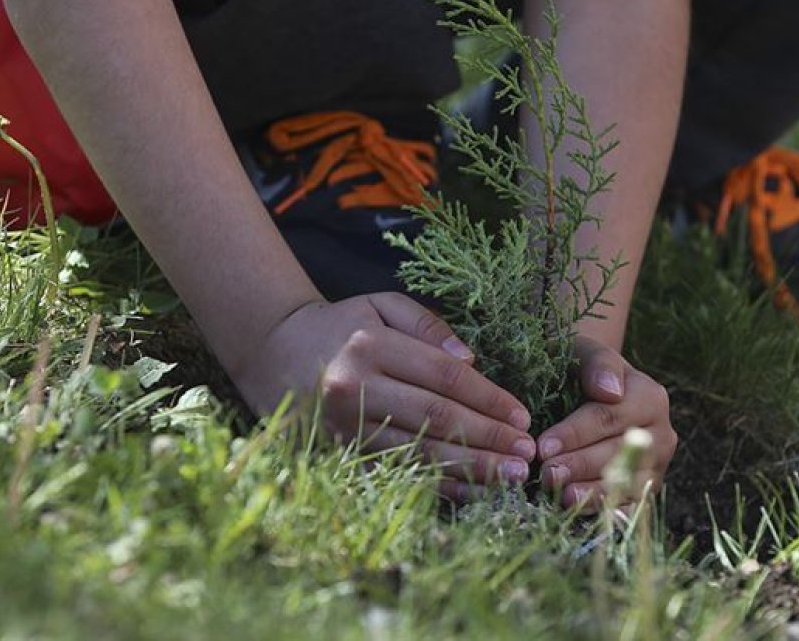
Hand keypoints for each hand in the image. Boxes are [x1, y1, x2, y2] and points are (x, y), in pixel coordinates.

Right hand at [232, 293, 536, 500]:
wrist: (272, 351)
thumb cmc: (341, 325)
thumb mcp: (381, 306)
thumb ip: (428, 325)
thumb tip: (472, 360)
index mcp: (370, 347)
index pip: (443, 377)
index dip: (488, 398)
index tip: (523, 415)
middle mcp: (354, 388)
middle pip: (436, 419)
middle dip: (488, 438)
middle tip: (527, 453)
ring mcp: (344, 427)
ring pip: (418, 453)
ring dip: (470, 469)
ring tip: (510, 477)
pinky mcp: (339, 454)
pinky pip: (396, 474)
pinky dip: (436, 485)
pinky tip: (471, 492)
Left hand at [536, 335, 676, 510]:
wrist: (592, 391)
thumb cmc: (582, 369)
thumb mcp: (585, 352)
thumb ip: (598, 363)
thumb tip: (609, 392)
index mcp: (650, 397)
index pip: (608, 418)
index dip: (575, 434)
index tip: (542, 446)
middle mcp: (661, 433)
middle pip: (618, 453)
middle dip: (579, 465)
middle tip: (546, 474)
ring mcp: (657, 465)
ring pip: (627, 484)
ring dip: (591, 493)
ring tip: (559, 496)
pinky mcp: (647, 491)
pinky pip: (630, 506)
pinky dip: (606, 511)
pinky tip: (579, 514)